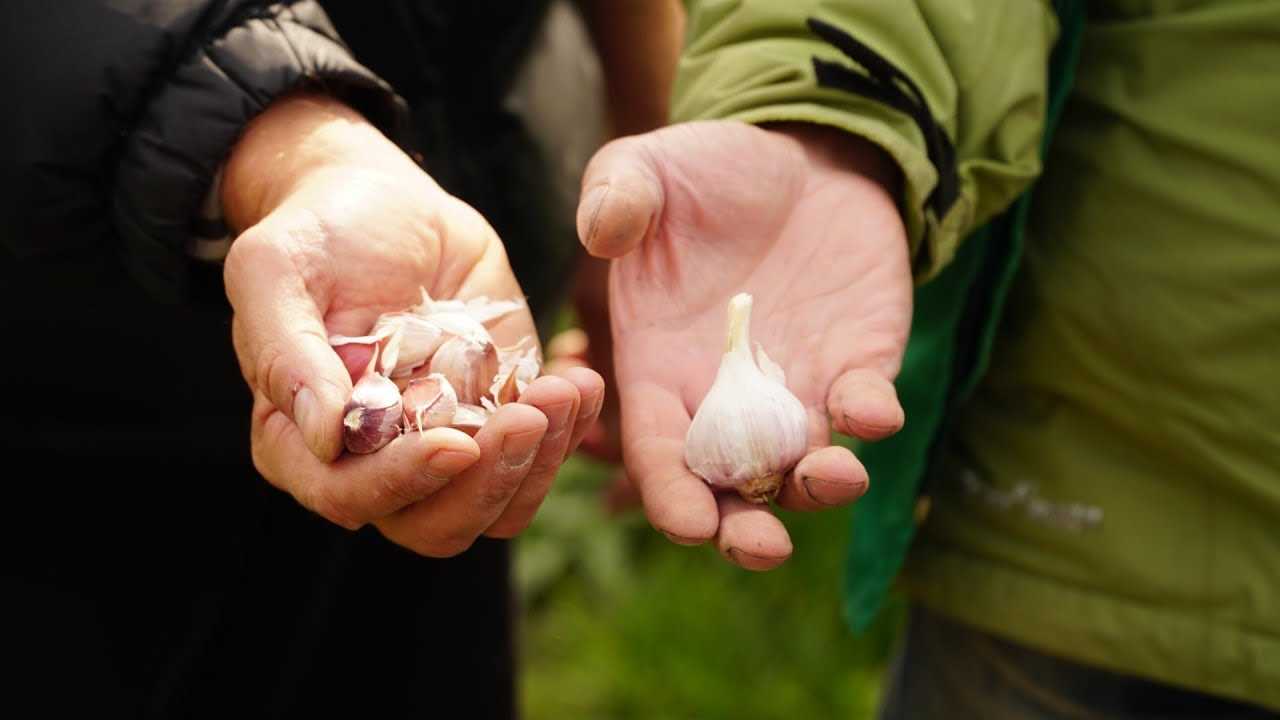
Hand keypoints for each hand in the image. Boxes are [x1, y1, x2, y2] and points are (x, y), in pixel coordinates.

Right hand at [222, 93, 603, 554]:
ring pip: (500, 501)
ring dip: (541, 459)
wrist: (383, 202)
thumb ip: (285, 351)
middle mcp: (377, 460)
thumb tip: (324, 435)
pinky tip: (579, 378)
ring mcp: (446, 440)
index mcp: (303, 443)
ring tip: (565, 391)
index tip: (456, 444)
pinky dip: (570, 426)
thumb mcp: (275, 270)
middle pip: (436, 523)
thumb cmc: (315, 234)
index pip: (349, 496)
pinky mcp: (500, 411)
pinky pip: (542, 451)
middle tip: (528, 414)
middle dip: (489, 481)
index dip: (402, 483)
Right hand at [576, 121, 911, 569]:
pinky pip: (865, 407)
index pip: (659, 450)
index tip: (688, 524)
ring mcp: (796, 387)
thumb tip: (601, 231)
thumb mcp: (648, 170)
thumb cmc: (708, 172)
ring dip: (818, 486)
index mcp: (660, 368)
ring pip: (803, 467)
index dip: (671, 493)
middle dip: (745, 529)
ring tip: (832, 475)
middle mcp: (726, 396)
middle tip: (764, 547)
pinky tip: (872, 412)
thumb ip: (617, 196)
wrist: (801, 159)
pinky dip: (870, 417)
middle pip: (732, 487)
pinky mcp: (859, 363)